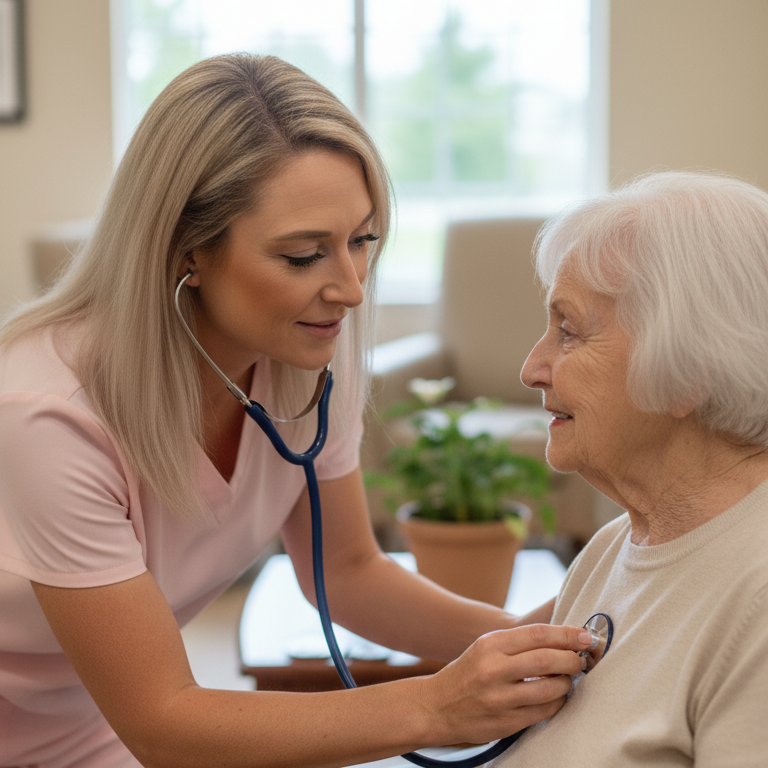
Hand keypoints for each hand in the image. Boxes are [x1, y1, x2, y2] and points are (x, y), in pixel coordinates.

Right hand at [418, 623, 591, 746]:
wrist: (435, 706)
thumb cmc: (468, 672)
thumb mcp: (485, 647)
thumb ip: (518, 643)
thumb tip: (562, 638)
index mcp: (490, 645)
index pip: (537, 634)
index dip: (567, 634)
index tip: (585, 636)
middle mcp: (494, 670)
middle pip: (547, 659)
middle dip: (573, 658)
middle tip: (584, 658)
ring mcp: (500, 699)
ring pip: (550, 688)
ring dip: (568, 682)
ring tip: (569, 677)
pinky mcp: (506, 723)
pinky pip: (544, 712)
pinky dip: (558, 702)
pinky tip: (557, 696)